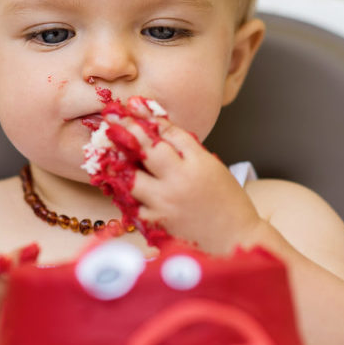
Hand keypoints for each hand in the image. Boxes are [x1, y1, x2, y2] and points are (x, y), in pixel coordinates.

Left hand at [123, 109, 262, 252]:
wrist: (236, 239)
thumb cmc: (228, 201)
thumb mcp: (213, 167)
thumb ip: (187, 151)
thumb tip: (157, 131)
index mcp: (200, 162)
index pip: (170, 132)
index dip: (148, 116)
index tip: (132, 104)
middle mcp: (181, 180)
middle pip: (147, 149)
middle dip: (127, 129)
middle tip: (111, 117)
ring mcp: (166, 202)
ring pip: (132, 177)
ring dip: (120, 163)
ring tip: (107, 150)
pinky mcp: (157, 223)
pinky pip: (132, 204)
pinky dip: (125, 193)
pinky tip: (116, 183)